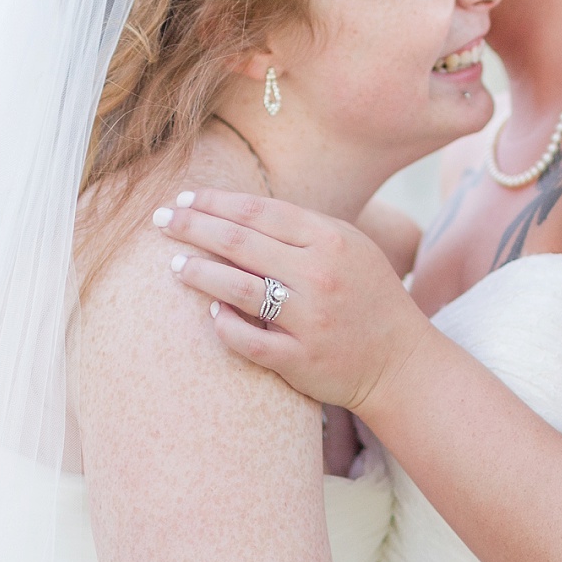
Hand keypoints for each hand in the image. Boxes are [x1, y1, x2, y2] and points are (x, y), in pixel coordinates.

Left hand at [155, 188, 438, 414]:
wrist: (401, 362)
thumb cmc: (368, 298)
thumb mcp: (349, 248)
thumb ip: (301, 229)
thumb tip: (237, 210)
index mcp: (330, 238)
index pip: (258, 211)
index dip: (214, 202)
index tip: (183, 199)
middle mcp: (319, 274)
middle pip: (240, 242)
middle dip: (193, 227)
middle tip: (161, 221)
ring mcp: (310, 319)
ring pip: (240, 289)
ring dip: (200, 274)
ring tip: (175, 266)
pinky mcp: (302, 359)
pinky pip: (249, 341)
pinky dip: (224, 326)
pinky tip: (210, 314)